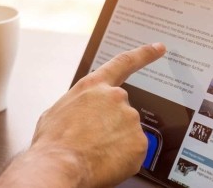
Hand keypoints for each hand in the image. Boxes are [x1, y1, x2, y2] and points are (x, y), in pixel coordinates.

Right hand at [30, 43, 165, 187]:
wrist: (59, 165)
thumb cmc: (53, 142)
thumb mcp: (56, 112)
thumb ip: (78, 106)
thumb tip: (81, 115)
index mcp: (93, 86)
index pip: (124, 63)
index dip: (144, 54)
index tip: (158, 48)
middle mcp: (115, 97)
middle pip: (121, 111)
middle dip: (111, 125)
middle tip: (93, 141)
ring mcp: (130, 119)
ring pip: (128, 133)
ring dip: (115, 142)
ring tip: (94, 152)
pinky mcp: (140, 142)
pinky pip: (134, 151)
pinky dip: (122, 158)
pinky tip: (105, 161)